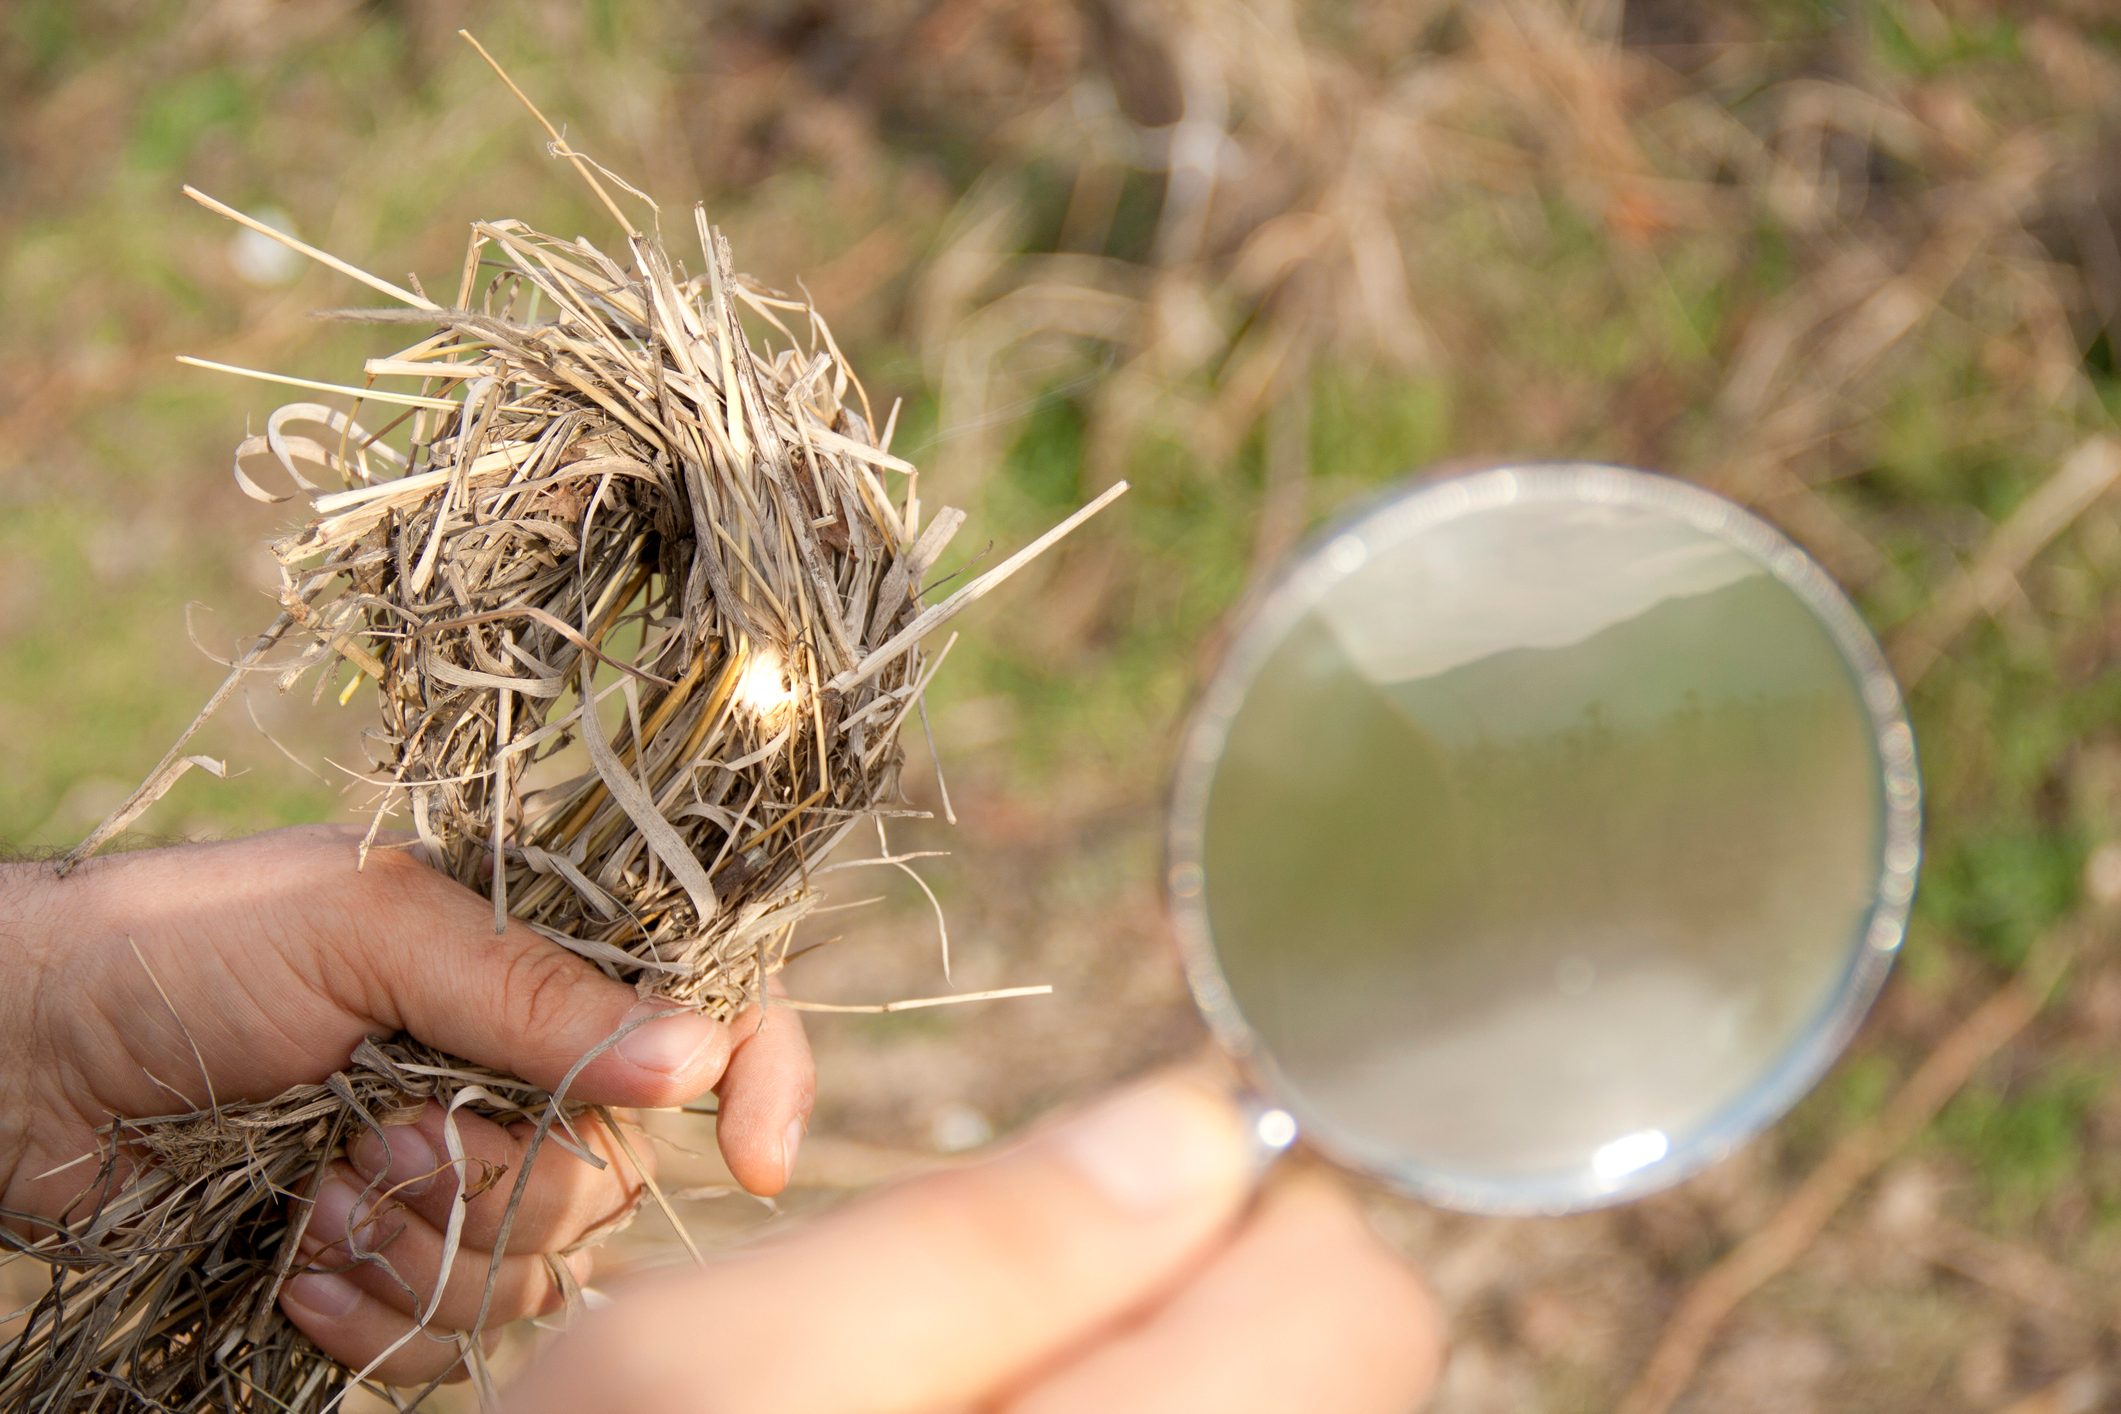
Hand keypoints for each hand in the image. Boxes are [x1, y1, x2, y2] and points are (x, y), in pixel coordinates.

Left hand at [0, 824, 813, 1384]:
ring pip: (535, 1277)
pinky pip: (444, 1343)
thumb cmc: (186, 947)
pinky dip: (370, 1319)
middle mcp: (515, 1081)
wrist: (23, 1052)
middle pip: (619, 1183)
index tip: (761, 1160)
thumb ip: (535, 993)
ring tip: (318, 1197)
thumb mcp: (368, 930)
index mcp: (536, 977)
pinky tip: (291, 1263)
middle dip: (505, 1187)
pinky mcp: (380, 1265)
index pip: (707, 1022)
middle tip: (382, 1139)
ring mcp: (450, 1180)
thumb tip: (698, 1057)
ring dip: (422, 1254)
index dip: (763, 1083)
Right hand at [505, 1071, 1442, 1413]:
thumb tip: (1200, 1125)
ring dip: (1136, 1368)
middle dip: (1181, 1288)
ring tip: (948, 1402)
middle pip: (1335, 1361)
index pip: (1356, 1299)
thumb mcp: (714, 1371)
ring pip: (1259, 1408)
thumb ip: (977, 1241)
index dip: (1234, 1201)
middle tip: (986, 1324)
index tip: (1101, 1195)